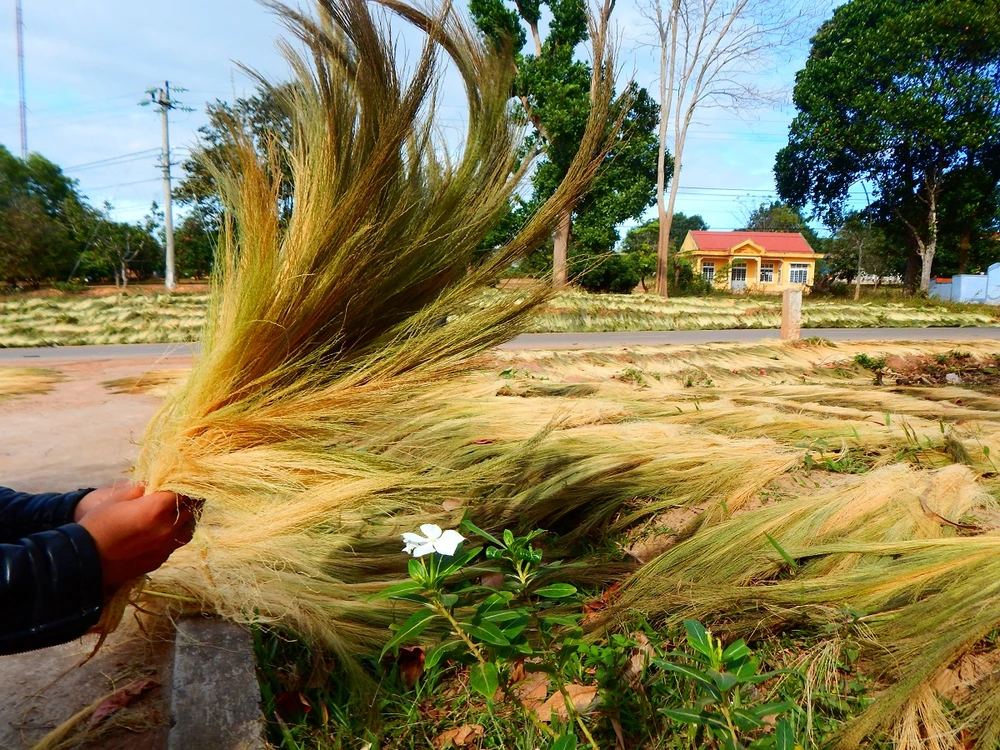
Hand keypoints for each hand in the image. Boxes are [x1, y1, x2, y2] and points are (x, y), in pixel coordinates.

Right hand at [76, 488, 198, 590]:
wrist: (84, 560)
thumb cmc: (98, 524)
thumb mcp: (117, 498)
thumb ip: (141, 489)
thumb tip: (153, 484)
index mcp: (158, 508)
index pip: (183, 491)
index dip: (182, 486)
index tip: (178, 483)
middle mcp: (167, 528)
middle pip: (190, 510)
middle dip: (185, 502)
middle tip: (176, 497)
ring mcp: (165, 547)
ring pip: (188, 529)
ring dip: (184, 520)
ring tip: (173, 515)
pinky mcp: (160, 560)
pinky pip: (175, 544)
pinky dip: (174, 536)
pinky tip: (162, 532)